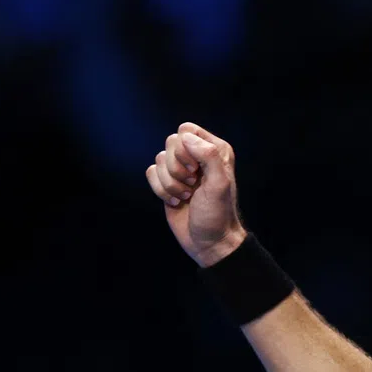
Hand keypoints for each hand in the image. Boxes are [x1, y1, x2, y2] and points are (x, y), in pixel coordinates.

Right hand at [145, 123, 247, 266]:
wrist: (209, 241)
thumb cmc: (218, 213)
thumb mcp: (220, 183)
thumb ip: (208, 155)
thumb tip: (184, 137)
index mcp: (215, 151)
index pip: (187, 130)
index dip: (185, 147)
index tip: (196, 169)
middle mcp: (198, 156)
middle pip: (170, 142)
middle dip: (177, 167)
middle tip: (192, 184)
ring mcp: (181, 170)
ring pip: (159, 159)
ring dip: (170, 182)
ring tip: (186, 196)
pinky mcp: (167, 183)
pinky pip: (151, 173)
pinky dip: (160, 189)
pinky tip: (175, 201)